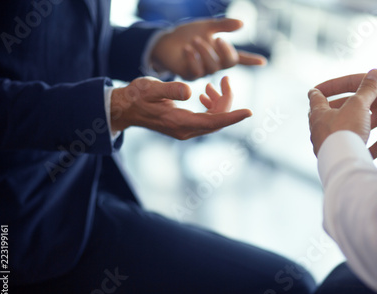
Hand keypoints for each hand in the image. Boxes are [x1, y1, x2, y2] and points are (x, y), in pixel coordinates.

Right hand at [111, 76, 251, 139]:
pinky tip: (206, 93)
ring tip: (212, 85)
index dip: (232, 116)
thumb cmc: (137, 97)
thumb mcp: (150, 88)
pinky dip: (211, 105)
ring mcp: (186, 130)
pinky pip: (206, 118)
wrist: (126, 109)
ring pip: (214, 119)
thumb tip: (190, 90)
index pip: (213, 121)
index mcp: (180, 123)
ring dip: (219, 102)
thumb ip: (170, 88)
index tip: (249, 112)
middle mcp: (186, 130)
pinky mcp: (185, 126)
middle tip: (225, 79)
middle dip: (227, 101)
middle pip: (217, 120)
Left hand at [152, 18, 266, 79]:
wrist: (165, 41)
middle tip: (217, 38)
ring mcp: (203, 72)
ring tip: (195, 40)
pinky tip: (186, 49)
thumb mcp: (206, 26)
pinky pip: (196, 71)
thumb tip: (242, 24)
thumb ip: (223, 26)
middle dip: (224, 51)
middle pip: (227, 63)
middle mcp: (214, 65)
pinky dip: (192, 59)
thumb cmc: (187, 34)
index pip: (239, 58)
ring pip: (211, 67)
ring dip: (205, 52)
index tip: (263, 62)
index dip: (251, 60)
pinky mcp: (189, 75)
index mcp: (220, 53)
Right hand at [315, 63, 376, 157]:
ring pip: (362, 126)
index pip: (353, 84)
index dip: (333, 87)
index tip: (315, 91)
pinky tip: (357, 158)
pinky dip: (370, 151)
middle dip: (333, 112)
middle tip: (315, 120)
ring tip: (332, 142)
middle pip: (352, 107)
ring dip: (348, 133)